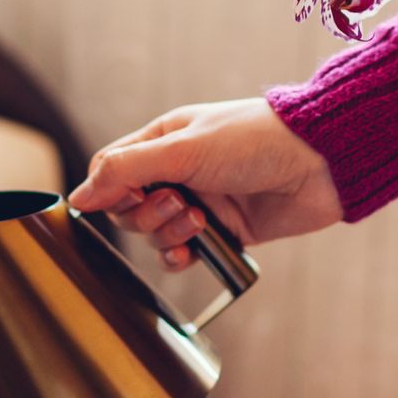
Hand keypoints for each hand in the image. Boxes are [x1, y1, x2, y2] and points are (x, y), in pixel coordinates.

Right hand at [67, 98, 342, 269]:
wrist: (320, 164)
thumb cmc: (254, 140)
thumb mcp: (182, 150)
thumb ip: (125, 172)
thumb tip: (77, 198)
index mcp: (162, 141)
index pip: (111, 170)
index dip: (107, 190)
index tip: (118, 200)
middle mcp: (176, 172)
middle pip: (128, 207)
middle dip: (146, 214)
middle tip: (179, 203)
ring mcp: (199, 202)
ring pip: (154, 233)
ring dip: (168, 233)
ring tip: (200, 220)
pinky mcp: (222, 232)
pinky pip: (182, 254)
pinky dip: (181, 256)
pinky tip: (194, 251)